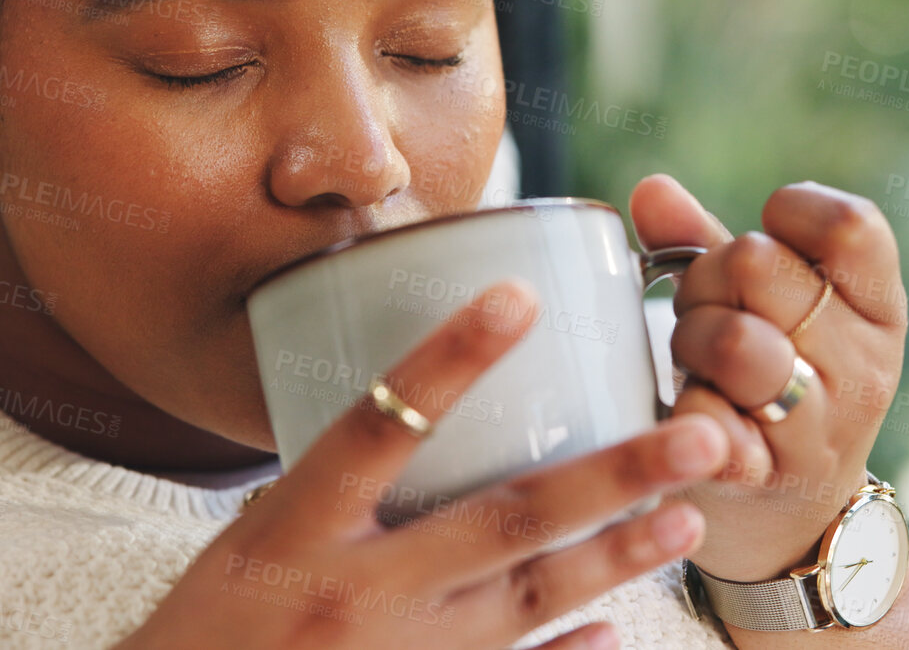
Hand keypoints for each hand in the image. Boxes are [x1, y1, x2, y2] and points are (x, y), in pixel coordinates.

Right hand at [117, 279, 732, 649]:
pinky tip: (620, 632)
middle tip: (699, 434)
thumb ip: (335, 480)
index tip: (521, 293)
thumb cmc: (209, 625)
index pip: (375, 423)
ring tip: (689, 518)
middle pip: (500, 522)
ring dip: (615, 558)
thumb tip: (415, 400)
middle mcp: (352, 592)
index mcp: (297, 528)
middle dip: (610, 477)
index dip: (449, 357)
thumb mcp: (253, 535)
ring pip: (528, 600)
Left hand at [629, 175, 906, 582]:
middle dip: (709, 279)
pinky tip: (690, 414)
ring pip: (731, 338)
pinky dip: (683, 407)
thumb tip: (650, 188)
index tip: (767, 243)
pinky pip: (705, 418)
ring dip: (690, 341)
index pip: (850, 225)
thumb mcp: (767, 310)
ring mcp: (820, 428)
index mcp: (879, 311)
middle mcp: (865, 367)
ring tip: (698, 363)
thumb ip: (706, 242)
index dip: (788, 217)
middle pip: (758, 264)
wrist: (787, 522)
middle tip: (709, 314)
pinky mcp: (764, 478)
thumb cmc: (772, 384)